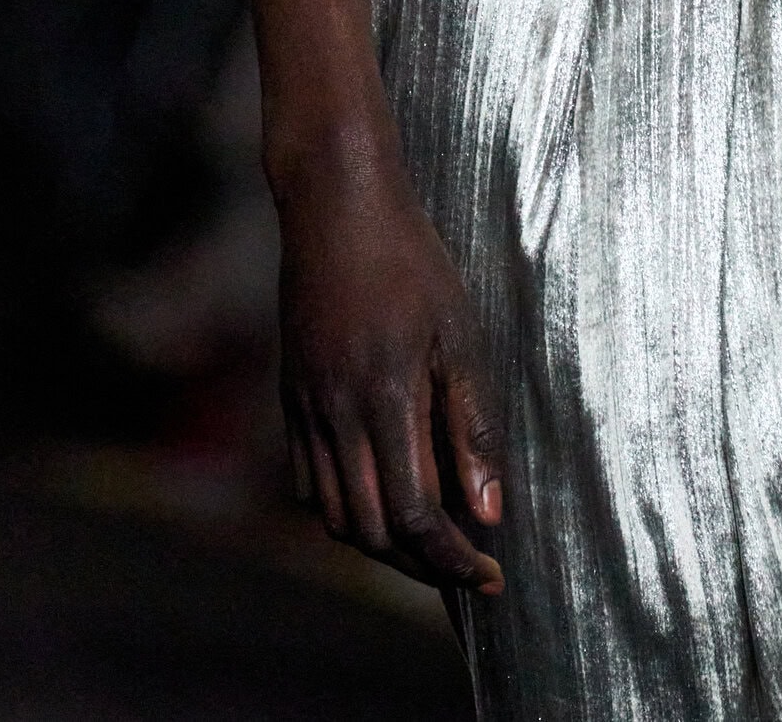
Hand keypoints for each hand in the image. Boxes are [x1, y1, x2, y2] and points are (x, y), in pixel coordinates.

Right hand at [275, 142, 506, 596]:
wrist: (335, 206)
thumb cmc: (410, 260)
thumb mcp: (459, 332)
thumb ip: (471, 424)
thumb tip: (488, 511)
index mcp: (385, 398)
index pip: (415, 516)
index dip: (452, 559)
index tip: (490, 574)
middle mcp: (336, 415)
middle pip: (371, 531)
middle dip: (421, 565)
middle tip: (467, 568)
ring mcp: (306, 409)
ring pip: (335, 516)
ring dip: (382, 545)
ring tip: (431, 542)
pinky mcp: (291, 398)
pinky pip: (308, 484)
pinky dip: (344, 511)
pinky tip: (381, 498)